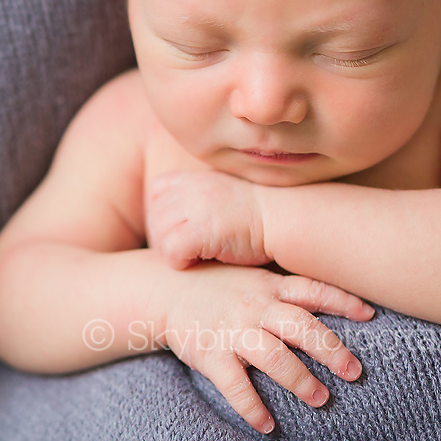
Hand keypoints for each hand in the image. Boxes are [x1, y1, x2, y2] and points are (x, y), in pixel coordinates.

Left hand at [146, 168, 269, 268]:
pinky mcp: (198, 232)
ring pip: (160, 238)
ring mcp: (192, 208)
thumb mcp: (223, 193)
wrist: (285, 219)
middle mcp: (189, 188)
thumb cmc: (259, 214)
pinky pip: (170, 253)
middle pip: (155, 218)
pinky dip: (182, 263)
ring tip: (201, 255)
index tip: (185, 228)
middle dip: (168, 238)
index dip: (165, 214)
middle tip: (193, 249)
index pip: (156, 191)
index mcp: (193, 177)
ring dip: (176, 252)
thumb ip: (197, 198)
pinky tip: (205, 261)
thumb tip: (172, 219)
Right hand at [159, 262, 371, 433]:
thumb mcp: (252, 277)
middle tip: (354, 373)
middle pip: (301, 327)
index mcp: (269, 286)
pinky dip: (253, 408)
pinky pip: (236, 386)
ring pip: (274, 357)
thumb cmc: (217, 285)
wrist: (164, 289)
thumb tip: (337, 305)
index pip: (312, 291)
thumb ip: (286, 290)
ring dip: (300, 381)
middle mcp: (254, 307)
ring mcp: (232, 331)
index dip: (343, 302)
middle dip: (331, 351)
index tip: (371, 315)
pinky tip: (268, 426)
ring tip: (320, 400)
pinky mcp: (210, 355)